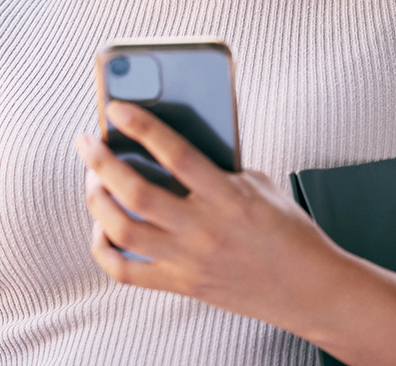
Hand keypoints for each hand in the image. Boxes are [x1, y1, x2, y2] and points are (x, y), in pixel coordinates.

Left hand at [76, 101, 339, 326]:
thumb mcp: (259, 185)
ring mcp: (189, 260)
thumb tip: (166, 144)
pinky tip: (100, 227)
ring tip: (91, 178)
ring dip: (97, 199)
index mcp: (230, 197)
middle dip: (102, 162)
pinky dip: (103, 249)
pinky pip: (126, 272)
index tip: (117, 107)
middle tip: (88, 141)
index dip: (143, 126)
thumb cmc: (287, 230)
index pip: (177, 154)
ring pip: (123, 229)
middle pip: (137, 193)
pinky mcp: (182, 284)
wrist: (308, 288)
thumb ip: (216, 166)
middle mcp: (205, 230)